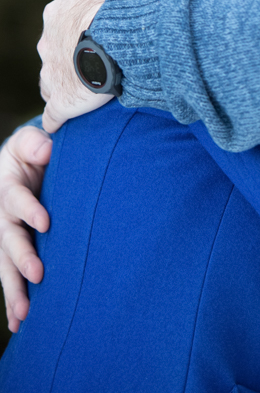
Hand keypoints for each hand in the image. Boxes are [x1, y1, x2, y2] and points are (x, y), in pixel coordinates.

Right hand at [0, 125, 51, 331]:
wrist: (18, 168)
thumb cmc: (30, 155)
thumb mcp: (30, 145)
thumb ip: (35, 145)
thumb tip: (46, 151)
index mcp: (8, 189)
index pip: (17, 200)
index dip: (29, 210)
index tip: (46, 222)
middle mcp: (1, 217)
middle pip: (8, 239)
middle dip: (21, 257)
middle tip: (38, 274)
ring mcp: (3, 238)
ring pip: (4, 265)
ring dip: (14, 289)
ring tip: (25, 313)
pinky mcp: (8, 253)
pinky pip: (8, 278)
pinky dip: (12, 302)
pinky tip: (19, 323)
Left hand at [38, 0, 140, 133]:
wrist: (111, 39)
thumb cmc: (113, 5)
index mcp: (57, 14)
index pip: (63, 21)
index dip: (81, 26)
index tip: (101, 30)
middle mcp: (47, 43)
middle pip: (55, 50)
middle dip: (71, 55)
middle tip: (97, 58)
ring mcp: (51, 74)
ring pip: (52, 80)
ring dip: (66, 83)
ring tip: (85, 90)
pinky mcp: (60, 102)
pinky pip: (53, 114)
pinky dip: (58, 118)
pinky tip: (64, 122)